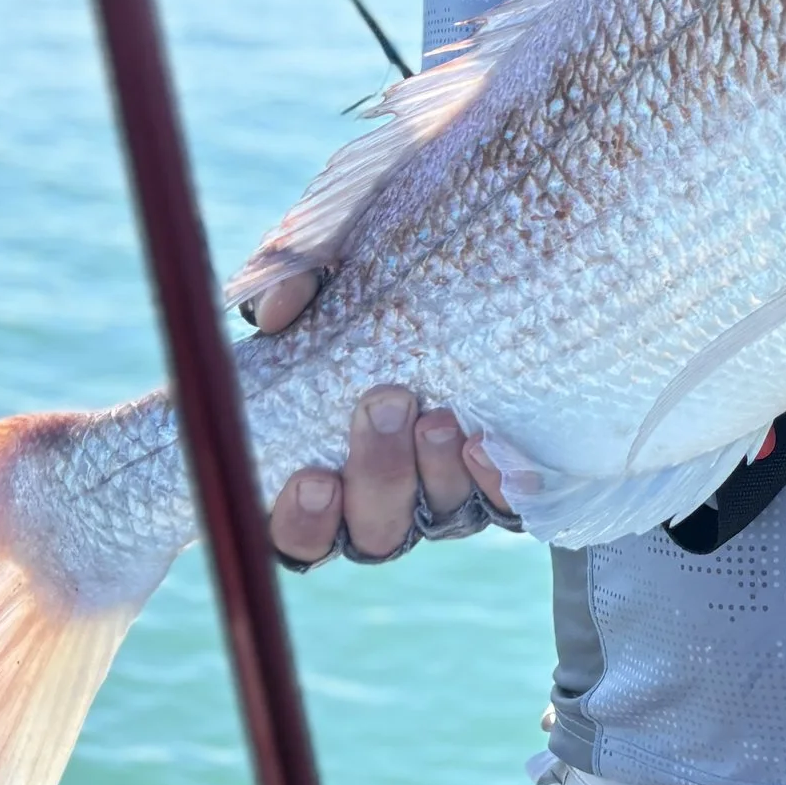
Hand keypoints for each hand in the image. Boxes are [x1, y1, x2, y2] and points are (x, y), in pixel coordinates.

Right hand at [255, 277, 509, 563]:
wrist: (473, 253)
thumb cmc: (371, 278)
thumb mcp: (322, 265)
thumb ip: (288, 280)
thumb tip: (277, 310)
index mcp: (322, 466)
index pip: (298, 532)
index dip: (302, 521)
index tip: (313, 479)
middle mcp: (387, 492)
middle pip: (376, 531)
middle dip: (378, 473)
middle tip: (385, 404)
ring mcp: (448, 487)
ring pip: (441, 516)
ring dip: (437, 472)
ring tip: (439, 417)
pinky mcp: (504, 473)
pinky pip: (507, 503)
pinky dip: (499, 482)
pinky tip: (487, 443)